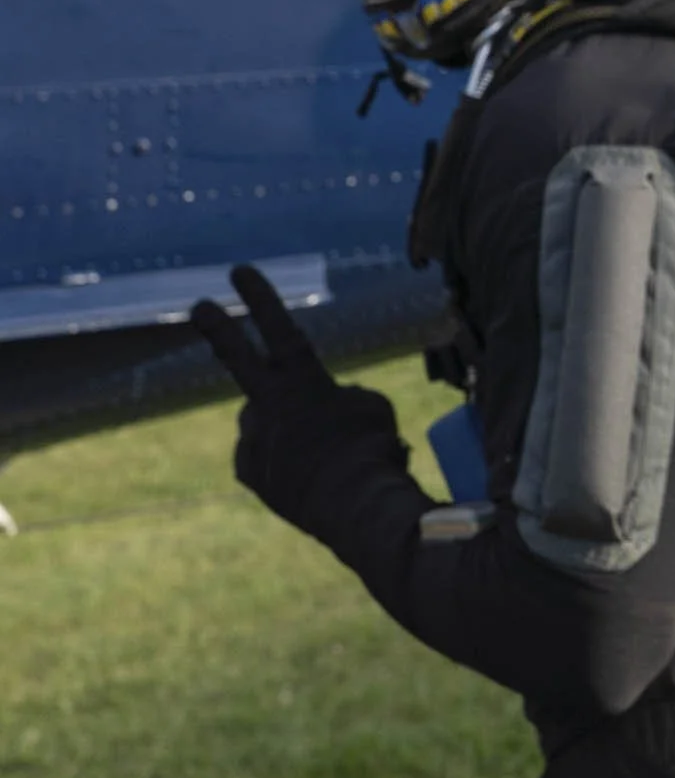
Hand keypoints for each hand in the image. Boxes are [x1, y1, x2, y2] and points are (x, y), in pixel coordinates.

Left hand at [192, 264, 407, 535]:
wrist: (353, 506)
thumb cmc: (372, 449)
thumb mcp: (371, 407)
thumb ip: (340, 396)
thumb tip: (319, 406)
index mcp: (303, 381)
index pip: (279, 329)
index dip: (260, 298)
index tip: (238, 271)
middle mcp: (268, 405)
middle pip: (238, 358)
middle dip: (218, 328)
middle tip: (199, 305)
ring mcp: (253, 438)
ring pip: (265, 418)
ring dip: (286, 425)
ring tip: (323, 449)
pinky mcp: (249, 471)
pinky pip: (265, 453)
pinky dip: (283, 457)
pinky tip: (308, 471)